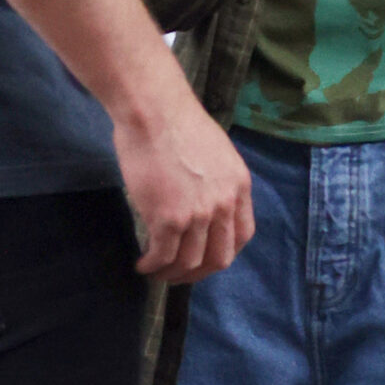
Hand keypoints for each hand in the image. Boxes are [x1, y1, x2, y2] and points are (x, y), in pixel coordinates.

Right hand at [113, 79, 253, 284]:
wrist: (153, 110)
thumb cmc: (175, 121)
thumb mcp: (214, 152)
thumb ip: (216, 180)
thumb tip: (202, 197)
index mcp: (239, 187)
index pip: (242, 236)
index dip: (223, 253)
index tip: (205, 257)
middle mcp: (224, 205)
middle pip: (219, 258)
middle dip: (198, 273)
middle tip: (179, 274)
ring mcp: (197, 214)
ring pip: (189, 262)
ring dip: (172, 274)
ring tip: (156, 271)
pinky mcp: (168, 218)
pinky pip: (163, 255)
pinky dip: (152, 266)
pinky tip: (143, 264)